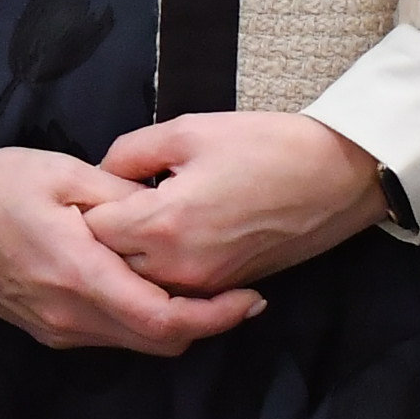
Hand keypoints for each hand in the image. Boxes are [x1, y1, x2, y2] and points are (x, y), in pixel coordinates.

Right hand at [0, 145, 263, 355]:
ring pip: (136, 343)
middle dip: (205, 323)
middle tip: (239, 292)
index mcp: (77, 273)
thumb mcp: (67, 173)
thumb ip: (125, 200)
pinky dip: (141, 320)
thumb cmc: (0, 184)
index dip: (215, 316)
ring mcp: (56, 330)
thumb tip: (173, 216)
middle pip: (158, 341)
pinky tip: (150, 287)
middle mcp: (68, 315)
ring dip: (174, 322)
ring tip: (200, 286)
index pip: (162, 317)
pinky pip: (110, 336)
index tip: (250, 298)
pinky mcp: (48, 331)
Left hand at [78, 112, 388, 295]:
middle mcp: (181, 266)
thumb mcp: (188, 130)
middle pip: (111, 263)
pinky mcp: (227, 288)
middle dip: (99, 236)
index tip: (80, 189)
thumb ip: (130, 154)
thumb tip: (100, 176)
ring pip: (141, 280)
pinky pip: (174, 286)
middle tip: (99, 203)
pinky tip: (162, 234)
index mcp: (165, 223)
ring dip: (128, 255)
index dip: (81, 207)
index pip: (92, 231)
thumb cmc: (266, 145)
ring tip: (130, 216)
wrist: (339, 177)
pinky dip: (160, 266)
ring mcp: (206, 284)